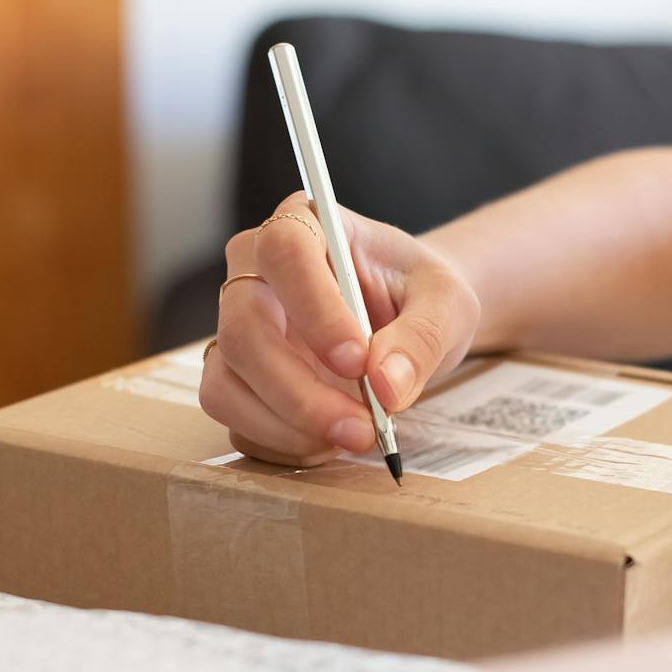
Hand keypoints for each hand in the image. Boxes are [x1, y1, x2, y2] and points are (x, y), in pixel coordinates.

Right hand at [202, 194, 481, 465]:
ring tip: (353, 437)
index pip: (285, 252)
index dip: (316, 310)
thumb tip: (386, 385)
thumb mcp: (445, 304)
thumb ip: (422, 337)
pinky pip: (236, 422)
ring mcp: (236, 329)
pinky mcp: (236, 380)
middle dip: (300, 392)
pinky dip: (282, 445)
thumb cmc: (418, 296)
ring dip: (288, 426)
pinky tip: (328, 441)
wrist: (406, 323)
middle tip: (362, 427)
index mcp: (304, 226)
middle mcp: (255, 273)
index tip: (357, 361)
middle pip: (244, 329)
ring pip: (226, 384)